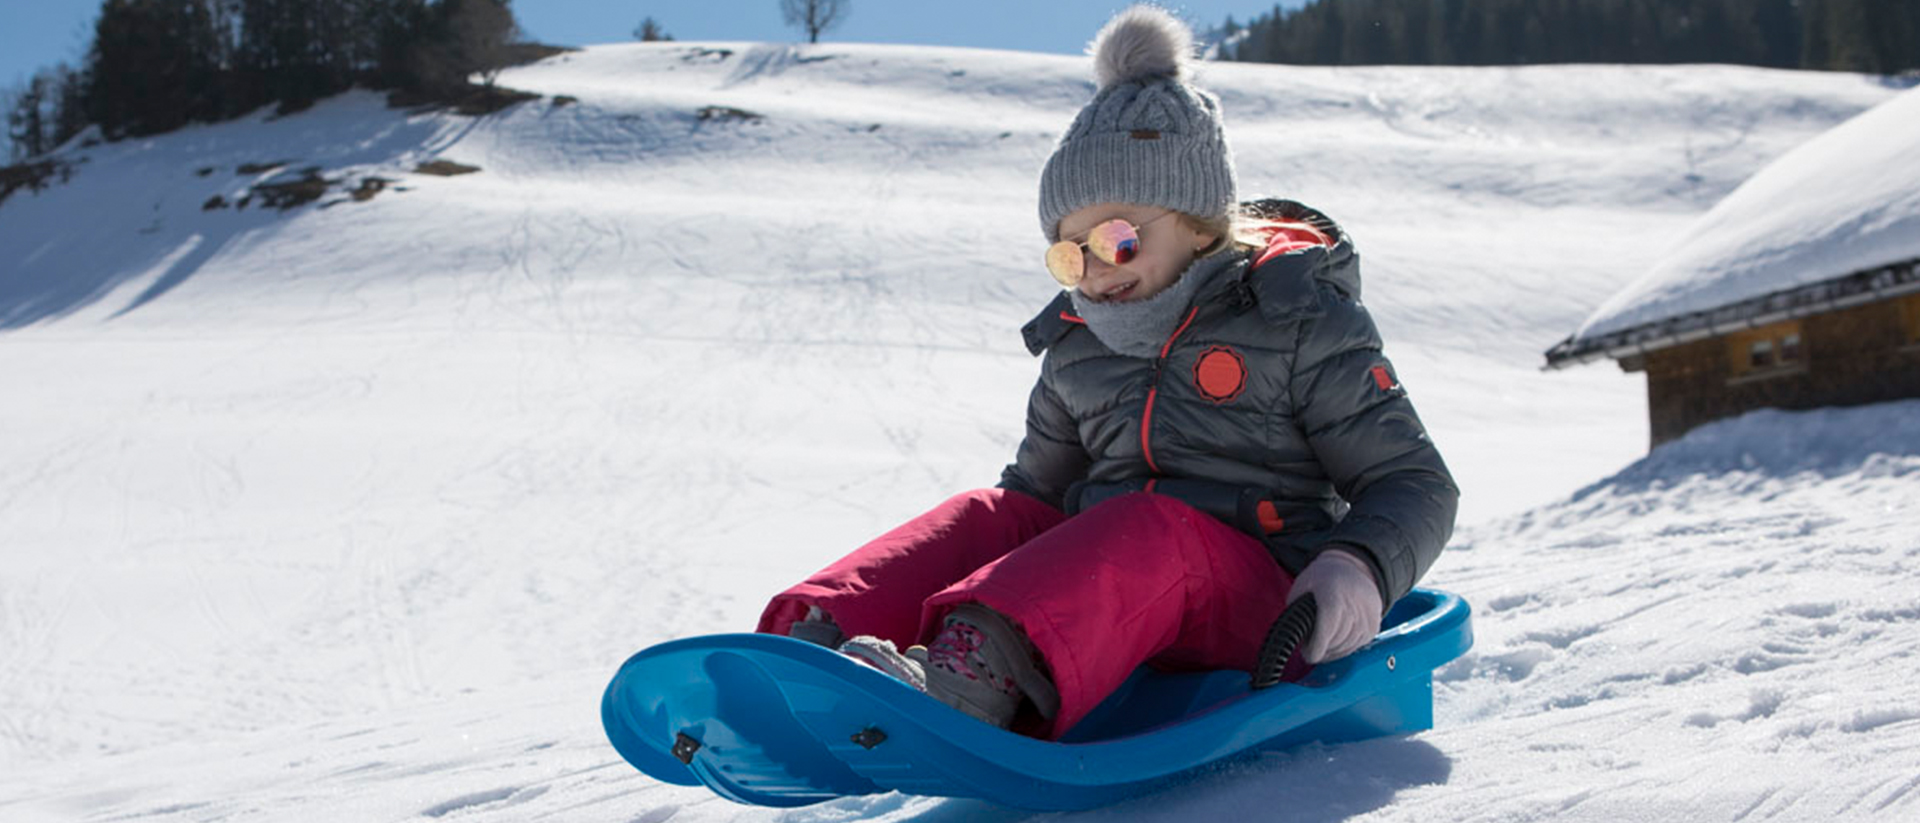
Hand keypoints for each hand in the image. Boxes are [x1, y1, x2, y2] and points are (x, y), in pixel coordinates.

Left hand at [1287, 548, 1382, 663]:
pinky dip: (1344, 648)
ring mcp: (1367, 617)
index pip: (1326, 631)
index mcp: (1332, 595)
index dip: (1315, 648)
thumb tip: (1293, 638)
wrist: (1354, 567)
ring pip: (1346, 648)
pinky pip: (1357, 646)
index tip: (1307, 653)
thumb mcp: (1302, 587)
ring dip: (1332, 650)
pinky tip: (1335, 640)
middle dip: (1321, 649)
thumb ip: (1296, 613)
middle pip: (1335, 643)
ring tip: (1322, 642)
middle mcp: (1354, 606)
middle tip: (1311, 646)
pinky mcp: (1374, 626)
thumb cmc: (1324, 577)